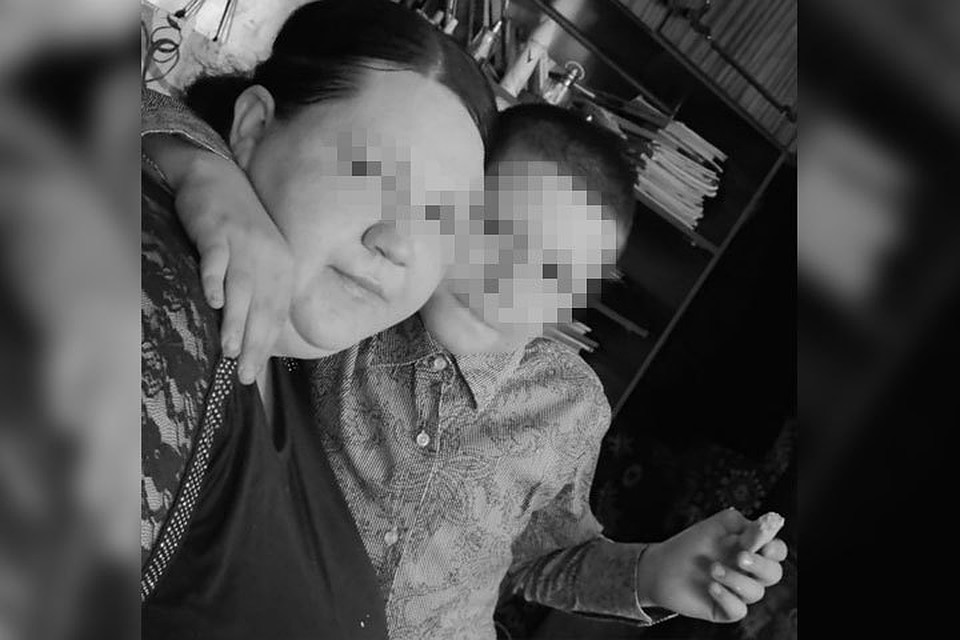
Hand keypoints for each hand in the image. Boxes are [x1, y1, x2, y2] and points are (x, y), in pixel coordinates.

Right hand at [174, 151, 294, 383]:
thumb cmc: (237, 230)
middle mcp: (269, 256)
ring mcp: (244, 242)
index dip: (265, 346)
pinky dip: (215, 278)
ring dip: (237, 319)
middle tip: (244, 374)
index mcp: (282, 268)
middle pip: (263, 305)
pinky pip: (218, 257)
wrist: (216, 178)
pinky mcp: (217, 229)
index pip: (276, 314)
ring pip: (244, 287)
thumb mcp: (259, 261)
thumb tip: (252, 340)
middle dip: (255, 343)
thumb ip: (259, 294)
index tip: (252, 374)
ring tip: (230, 349)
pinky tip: (213, 300)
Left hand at [635, 509, 787, 622]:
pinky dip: (726, 597)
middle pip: (773, 574)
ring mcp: (738, 592)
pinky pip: (739, 610)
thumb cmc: (690, 545)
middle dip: (760, 565)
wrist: (661, 566)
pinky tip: (711, 586)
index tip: (764, 546)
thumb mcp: (714, 527)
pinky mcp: (726, 609)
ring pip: (756, 592)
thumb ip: (741, 525)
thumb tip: (767, 523)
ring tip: (713, 569)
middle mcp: (748, 572)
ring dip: (736, 579)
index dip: (776, 550)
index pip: (776, 552)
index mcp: (750, 549)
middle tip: (740, 557)